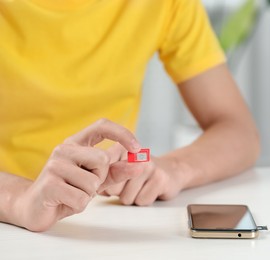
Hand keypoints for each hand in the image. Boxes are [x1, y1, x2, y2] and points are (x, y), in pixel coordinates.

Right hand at [13, 119, 139, 230]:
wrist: (34, 208)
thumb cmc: (68, 190)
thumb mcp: (96, 179)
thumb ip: (118, 171)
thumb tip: (141, 164)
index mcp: (76, 143)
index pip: (102, 126)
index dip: (122, 133)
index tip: (137, 148)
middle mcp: (64, 149)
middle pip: (102, 159)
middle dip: (100, 178)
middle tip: (84, 185)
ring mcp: (54, 165)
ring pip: (93, 181)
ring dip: (88, 195)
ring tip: (72, 194)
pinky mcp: (49, 184)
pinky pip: (82, 197)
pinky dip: (79, 205)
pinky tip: (65, 202)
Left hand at [99, 147, 184, 205]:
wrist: (171, 170)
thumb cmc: (138, 174)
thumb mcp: (117, 171)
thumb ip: (103, 178)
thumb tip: (97, 187)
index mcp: (120, 148)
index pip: (101, 176)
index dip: (106, 185)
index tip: (114, 181)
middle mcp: (135, 154)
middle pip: (113, 189)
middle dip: (119, 193)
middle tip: (130, 184)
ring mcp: (149, 165)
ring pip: (126, 198)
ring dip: (132, 198)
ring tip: (141, 186)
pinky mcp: (160, 178)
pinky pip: (141, 201)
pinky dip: (144, 200)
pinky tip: (150, 189)